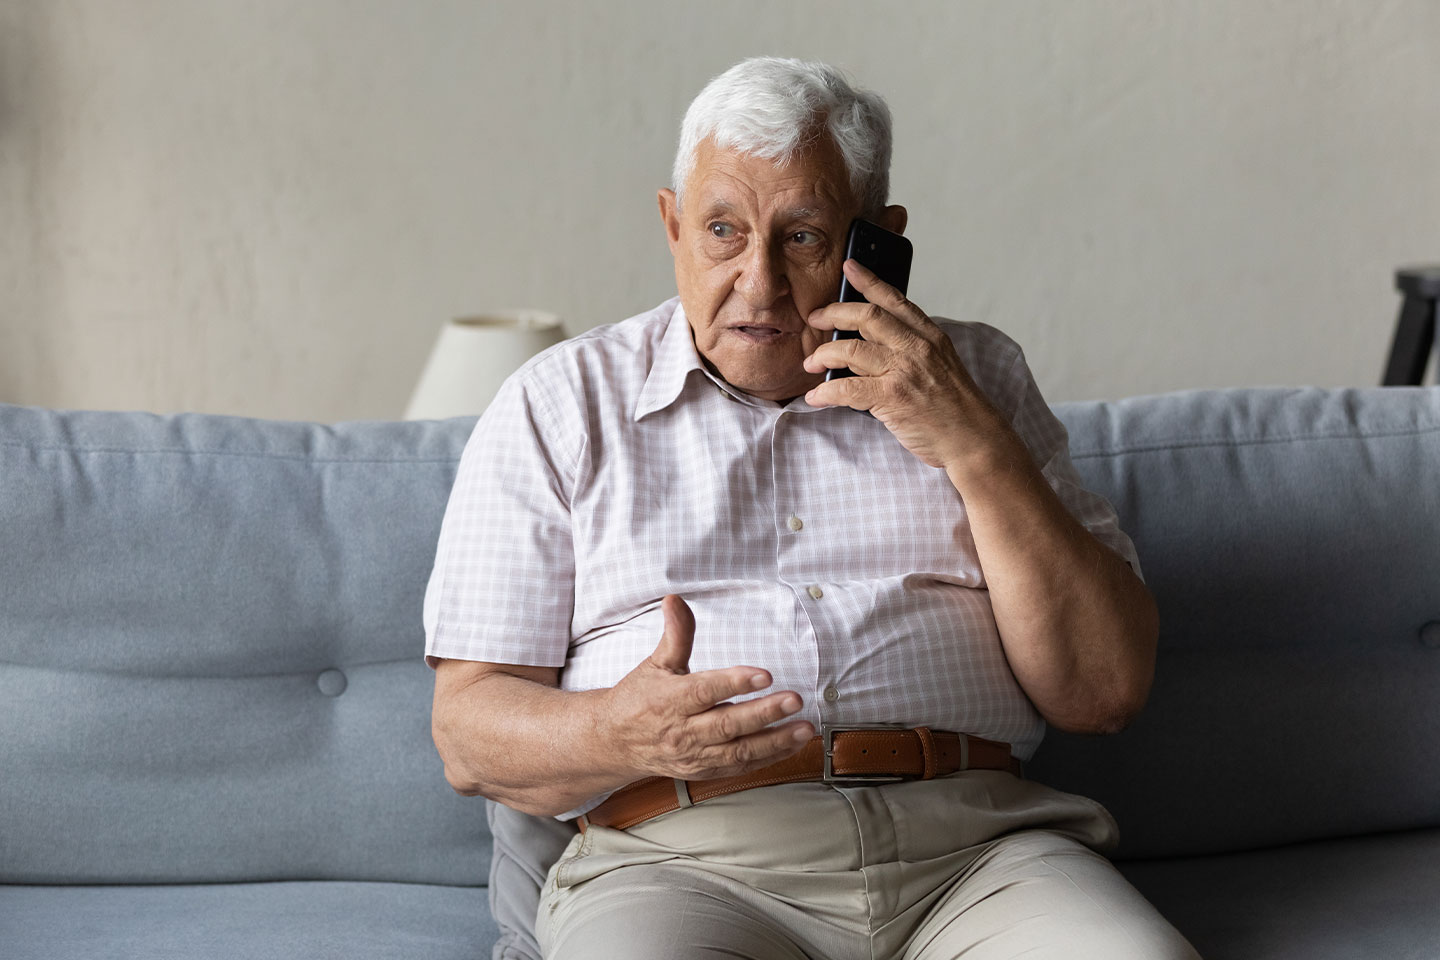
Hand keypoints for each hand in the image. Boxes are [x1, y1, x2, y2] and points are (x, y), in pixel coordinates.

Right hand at [600, 595, 814, 782]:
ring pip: (738, 751)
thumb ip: (675, 634)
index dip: (735, 683)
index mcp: (670, 700)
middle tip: (793, 700)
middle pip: (728, 724)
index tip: (764, 674)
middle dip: (764, 713)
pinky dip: (768, 758)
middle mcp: (683, 730)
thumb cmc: (639, 699)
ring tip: (804, 728)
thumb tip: (675, 600)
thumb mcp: (655, 663)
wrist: (615, 742)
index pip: (705, 691)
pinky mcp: (703, 770)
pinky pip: (739, 767)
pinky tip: (791, 745)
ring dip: (775, 741)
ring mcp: (694, 755)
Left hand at [802, 259, 1010, 469]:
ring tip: (811, 363)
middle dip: (832, 314)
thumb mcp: (941, 365)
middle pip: (865, 316)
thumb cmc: (955, 407)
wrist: (973, 438)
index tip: (848, 267)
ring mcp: (904, 370)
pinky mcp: (892, 396)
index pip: (894, 299)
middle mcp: (916, 346)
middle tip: (815, 319)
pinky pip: (846, 388)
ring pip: (850, 348)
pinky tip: (815, 397)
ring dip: (823, 355)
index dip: (867, 280)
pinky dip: (825, 392)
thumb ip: (913, 348)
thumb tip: (874, 342)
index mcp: (929, 336)